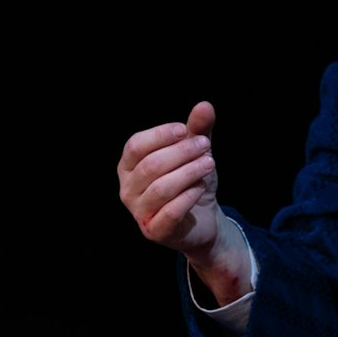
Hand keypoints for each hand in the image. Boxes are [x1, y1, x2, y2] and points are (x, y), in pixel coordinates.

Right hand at [116, 102, 249, 302]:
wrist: (202, 222)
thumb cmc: (190, 183)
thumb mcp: (195, 154)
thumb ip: (197, 131)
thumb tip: (205, 105)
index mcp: (128, 167)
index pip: (135, 145)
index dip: (160, 135)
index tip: (185, 129)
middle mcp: (127, 189)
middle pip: (150, 165)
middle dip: (181, 152)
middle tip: (205, 146)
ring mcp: (139, 212)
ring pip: (161, 188)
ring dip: (189, 172)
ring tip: (209, 163)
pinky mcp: (155, 231)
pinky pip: (171, 211)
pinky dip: (189, 196)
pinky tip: (202, 187)